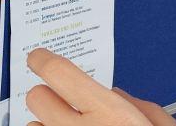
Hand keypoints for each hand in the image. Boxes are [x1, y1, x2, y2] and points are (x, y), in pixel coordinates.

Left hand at [26, 48, 175, 124]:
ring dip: (47, 122)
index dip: (43, 59)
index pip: (56, 71)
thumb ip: (142, 107)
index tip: (39, 56)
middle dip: (50, 95)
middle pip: (37, 96)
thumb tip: (118, 95)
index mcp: (111, 115)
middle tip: (68, 101)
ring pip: (33, 124)